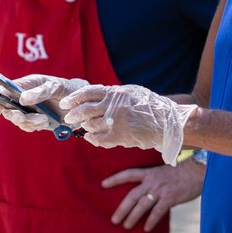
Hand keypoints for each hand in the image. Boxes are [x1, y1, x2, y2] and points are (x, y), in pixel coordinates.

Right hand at [0, 73, 88, 132]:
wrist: (81, 104)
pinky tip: (46, 122)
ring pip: (18, 120)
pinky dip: (34, 127)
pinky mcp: (34, 120)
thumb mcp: (57, 87)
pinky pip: (27, 127)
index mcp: (25, 84)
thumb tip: (22, 98)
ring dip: (29, 122)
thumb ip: (40, 91)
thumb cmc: (68, 89)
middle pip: (7, 108)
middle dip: (16, 115)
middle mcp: (23, 96)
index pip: (4, 91)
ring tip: (45, 119)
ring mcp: (28, 109)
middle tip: (26, 117)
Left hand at [61, 84, 196, 164]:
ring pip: (90, 125)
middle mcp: (113, 106)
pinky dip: (91, 138)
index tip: (65, 103)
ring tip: (85, 126)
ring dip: (85, 127)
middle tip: (68, 118)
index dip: (74, 98)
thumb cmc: (149, 107)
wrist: (166, 123)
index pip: (88, 93)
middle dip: (73, 115)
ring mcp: (115, 122)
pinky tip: (90, 137)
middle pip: (85, 110)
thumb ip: (113, 94)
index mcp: (115, 93)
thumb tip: (93, 96)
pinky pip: (97, 139)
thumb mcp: (131, 93)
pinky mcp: (119, 137)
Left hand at [103, 157, 206, 231]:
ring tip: (126, 226)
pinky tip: (146, 228)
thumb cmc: (181, 172)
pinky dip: (151, 221)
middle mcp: (152, 181)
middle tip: (113, 220)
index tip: (103, 184)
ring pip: (142, 205)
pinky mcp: (170, 198)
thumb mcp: (163, 171)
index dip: (115, 179)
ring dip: (133, 217)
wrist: (197, 171)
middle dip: (122, 209)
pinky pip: (157, 212)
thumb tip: (144, 192)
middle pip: (132, 196)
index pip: (128, 174)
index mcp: (149, 173)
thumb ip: (153, 180)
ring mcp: (160, 190)